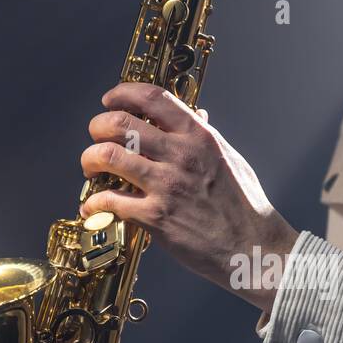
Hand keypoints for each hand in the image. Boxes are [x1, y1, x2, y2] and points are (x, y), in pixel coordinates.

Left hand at [80, 82, 298, 313]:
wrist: (253, 248)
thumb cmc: (245, 207)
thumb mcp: (230, 159)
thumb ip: (207, 136)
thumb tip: (197, 114)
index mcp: (199, 136)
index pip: (152, 97)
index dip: (122, 94)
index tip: (110, 101)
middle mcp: (181, 155)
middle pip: (120, 123)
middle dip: (98, 126)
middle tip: (96, 137)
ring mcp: (167, 185)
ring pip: (107, 156)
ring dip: (90, 159)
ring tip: (91, 168)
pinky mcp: (156, 217)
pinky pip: (110, 200)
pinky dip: (93, 203)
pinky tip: (93, 206)